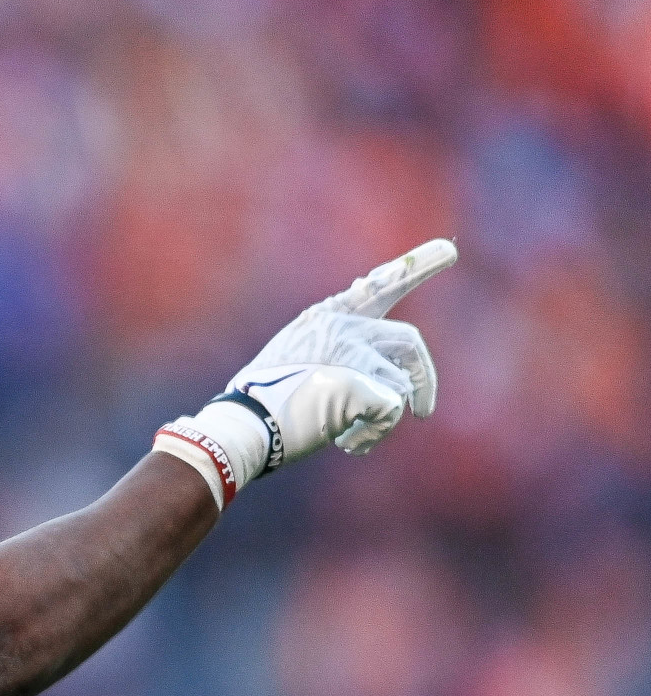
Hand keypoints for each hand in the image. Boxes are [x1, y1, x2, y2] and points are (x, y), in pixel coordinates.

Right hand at [153, 238, 455, 506]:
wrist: (246, 426)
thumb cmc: (264, 404)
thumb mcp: (295, 363)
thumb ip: (336, 356)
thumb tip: (390, 381)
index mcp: (327, 318)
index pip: (380, 286)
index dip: (418, 267)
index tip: (449, 252)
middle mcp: (344, 328)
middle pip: (409, 340)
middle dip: (424, 378)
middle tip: (425, 410)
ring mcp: (354, 354)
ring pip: (401, 385)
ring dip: (384, 418)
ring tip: (352, 436)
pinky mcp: (363, 383)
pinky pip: (393, 410)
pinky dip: (376, 433)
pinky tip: (350, 443)